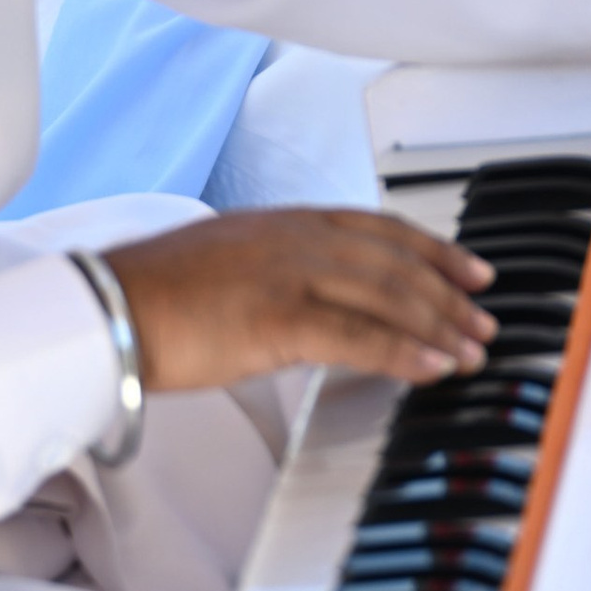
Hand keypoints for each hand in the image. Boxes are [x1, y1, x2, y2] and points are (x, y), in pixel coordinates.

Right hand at [101, 210, 498, 396]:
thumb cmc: (156, 295)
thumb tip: (318, 300)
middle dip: (449, 294)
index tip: (471, 270)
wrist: (105, 307)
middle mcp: (296, 238)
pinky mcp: (277, 316)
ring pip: (387, 295)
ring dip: (439, 326)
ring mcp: (289, 274)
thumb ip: (282, 271)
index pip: (379, 227)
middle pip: (396, 262)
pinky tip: (432, 367)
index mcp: (286, 223)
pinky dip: (403, 352)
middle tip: (485, 322)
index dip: (433, 249)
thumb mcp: (232, 264)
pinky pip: (358, 334)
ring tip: (471, 351)